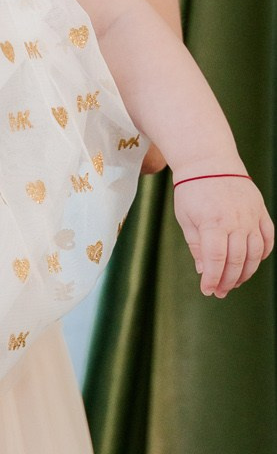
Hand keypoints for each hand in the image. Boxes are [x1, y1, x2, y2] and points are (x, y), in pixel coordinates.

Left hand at [172, 172, 273, 295]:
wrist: (209, 161)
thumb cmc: (192, 191)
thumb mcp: (186, 219)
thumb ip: (197, 246)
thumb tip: (204, 271)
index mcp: (214, 223)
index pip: (216, 260)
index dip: (212, 279)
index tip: (207, 291)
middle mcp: (236, 221)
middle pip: (238, 260)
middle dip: (228, 280)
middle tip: (220, 291)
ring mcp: (251, 216)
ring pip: (255, 253)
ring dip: (246, 272)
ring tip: (234, 281)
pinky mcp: (260, 211)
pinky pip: (268, 237)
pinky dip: (262, 253)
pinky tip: (252, 262)